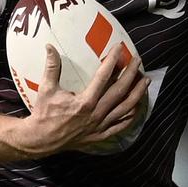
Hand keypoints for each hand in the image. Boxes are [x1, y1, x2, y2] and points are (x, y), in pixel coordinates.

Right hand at [14, 43, 148, 156]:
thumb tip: (49, 46)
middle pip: (120, 91)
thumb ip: (51, 67)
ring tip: (145, 81)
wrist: (42, 140)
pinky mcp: (101, 136)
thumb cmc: (44, 113)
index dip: (113, 60)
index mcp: (85, 102)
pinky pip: (121, 126)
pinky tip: (137, 107)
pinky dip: (131, 116)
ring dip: (137, 94)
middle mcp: (96, 114)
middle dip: (131, 74)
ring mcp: (100, 126)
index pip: (103, 76)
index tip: (119, 48)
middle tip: (138, 61)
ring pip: (125, 109)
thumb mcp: (46, 89)